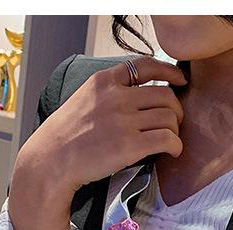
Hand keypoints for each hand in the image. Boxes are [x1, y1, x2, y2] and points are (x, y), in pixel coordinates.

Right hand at [16, 55, 186, 194]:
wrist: (51, 161)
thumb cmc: (65, 137)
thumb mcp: (82, 99)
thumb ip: (108, 93)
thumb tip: (136, 96)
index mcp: (104, 81)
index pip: (145, 66)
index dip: (169, 71)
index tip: (180, 80)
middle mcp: (116, 97)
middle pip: (165, 95)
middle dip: (176, 109)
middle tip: (174, 123)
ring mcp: (123, 120)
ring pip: (169, 118)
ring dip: (175, 130)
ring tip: (170, 141)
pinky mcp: (130, 145)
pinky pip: (167, 139)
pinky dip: (176, 146)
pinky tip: (173, 152)